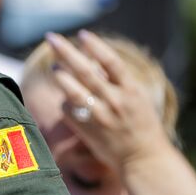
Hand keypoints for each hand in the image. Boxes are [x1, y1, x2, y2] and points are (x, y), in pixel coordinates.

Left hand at [45, 30, 171, 172]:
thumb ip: (117, 81)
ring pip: (72, 90)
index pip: (111, 61)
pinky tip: (68, 100)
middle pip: (85, 70)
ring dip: (60, 76)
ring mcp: (100, 116)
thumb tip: (93, 61)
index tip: (82, 34)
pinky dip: (66, 103)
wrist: (143, 159)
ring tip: (54, 66)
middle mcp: (115, 101)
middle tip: (51, 38)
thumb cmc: (142, 126)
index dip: (96, 46)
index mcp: (131, 90)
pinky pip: (69, 111)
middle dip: (66, 51)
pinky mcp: (88, 130)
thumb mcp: (138, 99)